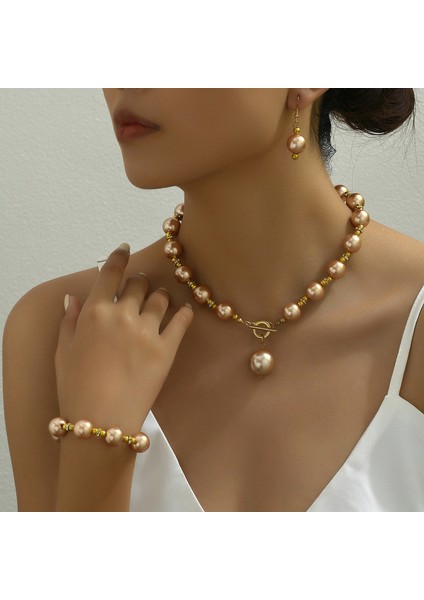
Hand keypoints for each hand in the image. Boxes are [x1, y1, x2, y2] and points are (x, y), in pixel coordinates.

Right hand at [54, 243, 193, 431]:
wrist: (102, 418)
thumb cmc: (76, 388)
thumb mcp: (63, 352)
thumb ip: (69, 321)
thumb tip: (73, 298)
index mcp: (95, 312)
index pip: (110, 274)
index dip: (119, 257)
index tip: (125, 249)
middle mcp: (123, 315)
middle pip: (138, 284)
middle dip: (139, 282)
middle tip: (141, 286)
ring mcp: (148, 331)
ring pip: (160, 298)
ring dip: (160, 295)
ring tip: (160, 299)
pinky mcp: (167, 349)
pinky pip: (182, 322)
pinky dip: (184, 313)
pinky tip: (185, 311)